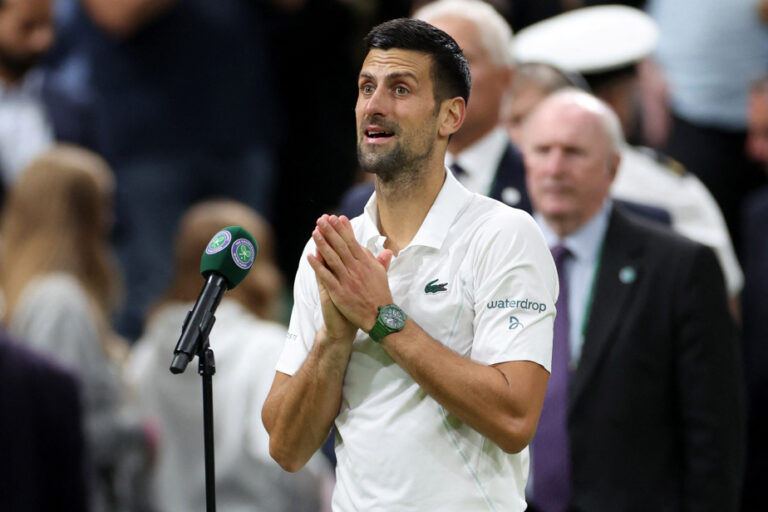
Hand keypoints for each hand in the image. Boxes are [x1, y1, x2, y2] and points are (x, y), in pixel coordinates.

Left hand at [308, 215, 392, 331]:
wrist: (378, 316)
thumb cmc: (380, 295)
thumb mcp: (382, 275)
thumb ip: (380, 261)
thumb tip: (385, 251)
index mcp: (365, 263)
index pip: (352, 242)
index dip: (343, 229)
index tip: (337, 218)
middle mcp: (356, 269)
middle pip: (341, 246)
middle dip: (331, 231)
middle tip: (322, 219)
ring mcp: (347, 280)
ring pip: (332, 258)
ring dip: (322, 244)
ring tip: (315, 232)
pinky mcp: (339, 292)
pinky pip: (326, 276)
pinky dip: (318, 266)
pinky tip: (310, 256)